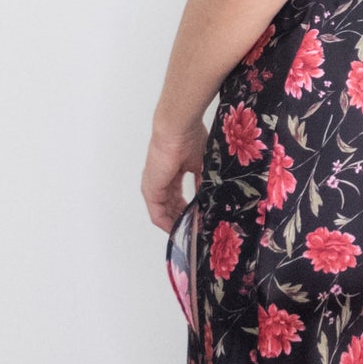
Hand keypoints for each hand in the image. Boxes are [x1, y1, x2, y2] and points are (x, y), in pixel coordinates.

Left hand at [141, 116, 208, 232]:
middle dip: (183, 220)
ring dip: (177, 225)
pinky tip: (181, 231)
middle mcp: (160, 180)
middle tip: (196, 232)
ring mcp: (154, 186)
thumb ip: (203, 183)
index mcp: (171, 173)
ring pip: (164, 214)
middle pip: (170, 208)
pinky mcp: (151, 190)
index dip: (188, 211)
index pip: (178, 198)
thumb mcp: (202, 165)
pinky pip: (158, 215)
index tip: (200, 220)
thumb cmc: (190, 138)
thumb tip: (211, 199)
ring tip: (191, 235)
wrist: (179, 128)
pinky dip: (169, 224)